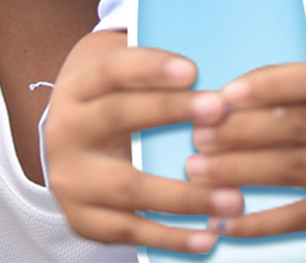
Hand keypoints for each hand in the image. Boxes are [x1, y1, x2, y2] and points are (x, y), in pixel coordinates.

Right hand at [44, 31, 233, 254]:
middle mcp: (68, 130)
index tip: (193, 69)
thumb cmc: (125, 100)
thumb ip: (171, 77)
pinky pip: (130, 230)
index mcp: (83, 86)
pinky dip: (171, 236)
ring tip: (235, 197)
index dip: (151, 68)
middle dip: (169, 112)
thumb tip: (236, 79)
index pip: (114, 69)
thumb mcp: (131, 79)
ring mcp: (72, 178)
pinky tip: (210, 237)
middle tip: (220, 111)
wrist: (72, 139)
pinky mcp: (82, 217)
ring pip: (129, 186)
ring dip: (185, 194)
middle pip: (118, 117)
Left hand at [187, 61, 305, 236]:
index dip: (269, 86)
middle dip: (240, 131)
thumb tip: (227, 101)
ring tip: (196, 169)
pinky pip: (298, 218)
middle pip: (297, 128)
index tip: (225, 94)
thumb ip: (300, 89)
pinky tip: (221, 222)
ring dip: (238, 171)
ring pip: (292, 171)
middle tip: (198, 134)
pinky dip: (256, 223)